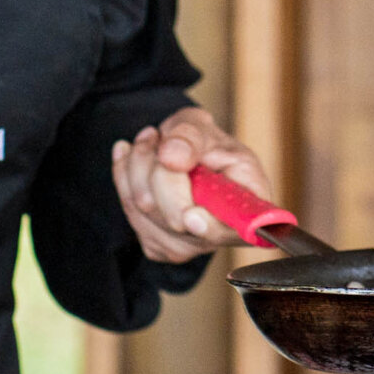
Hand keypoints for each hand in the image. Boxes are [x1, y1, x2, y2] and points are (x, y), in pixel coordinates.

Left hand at [110, 107, 269, 263]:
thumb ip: (190, 137)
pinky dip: (125, 178)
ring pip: (144, 210)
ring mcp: (189, 247)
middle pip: (175, 217)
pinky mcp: (159, 246)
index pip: (231, 228)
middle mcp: (222, 235)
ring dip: (136, 166)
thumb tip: (172, 158)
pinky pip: (129, 211)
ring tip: (150, 143)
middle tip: (154, 135)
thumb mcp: (202, 126)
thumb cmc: (203, 142)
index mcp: (248, 206)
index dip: (209, 225)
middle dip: (156, 168)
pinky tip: (137, 161)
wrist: (183, 153)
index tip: (191, 215)